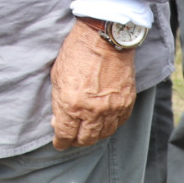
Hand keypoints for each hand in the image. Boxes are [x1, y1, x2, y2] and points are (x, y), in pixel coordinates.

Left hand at [49, 20, 136, 149]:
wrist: (104, 39)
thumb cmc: (76, 53)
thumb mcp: (57, 77)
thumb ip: (58, 102)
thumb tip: (57, 120)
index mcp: (71, 104)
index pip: (65, 134)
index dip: (60, 142)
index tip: (58, 143)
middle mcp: (92, 111)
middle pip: (85, 140)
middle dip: (76, 142)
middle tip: (71, 139)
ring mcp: (112, 109)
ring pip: (103, 135)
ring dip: (93, 136)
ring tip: (86, 133)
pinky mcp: (126, 104)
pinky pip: (118, 124)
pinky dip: (109, 127)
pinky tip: (102, 124)